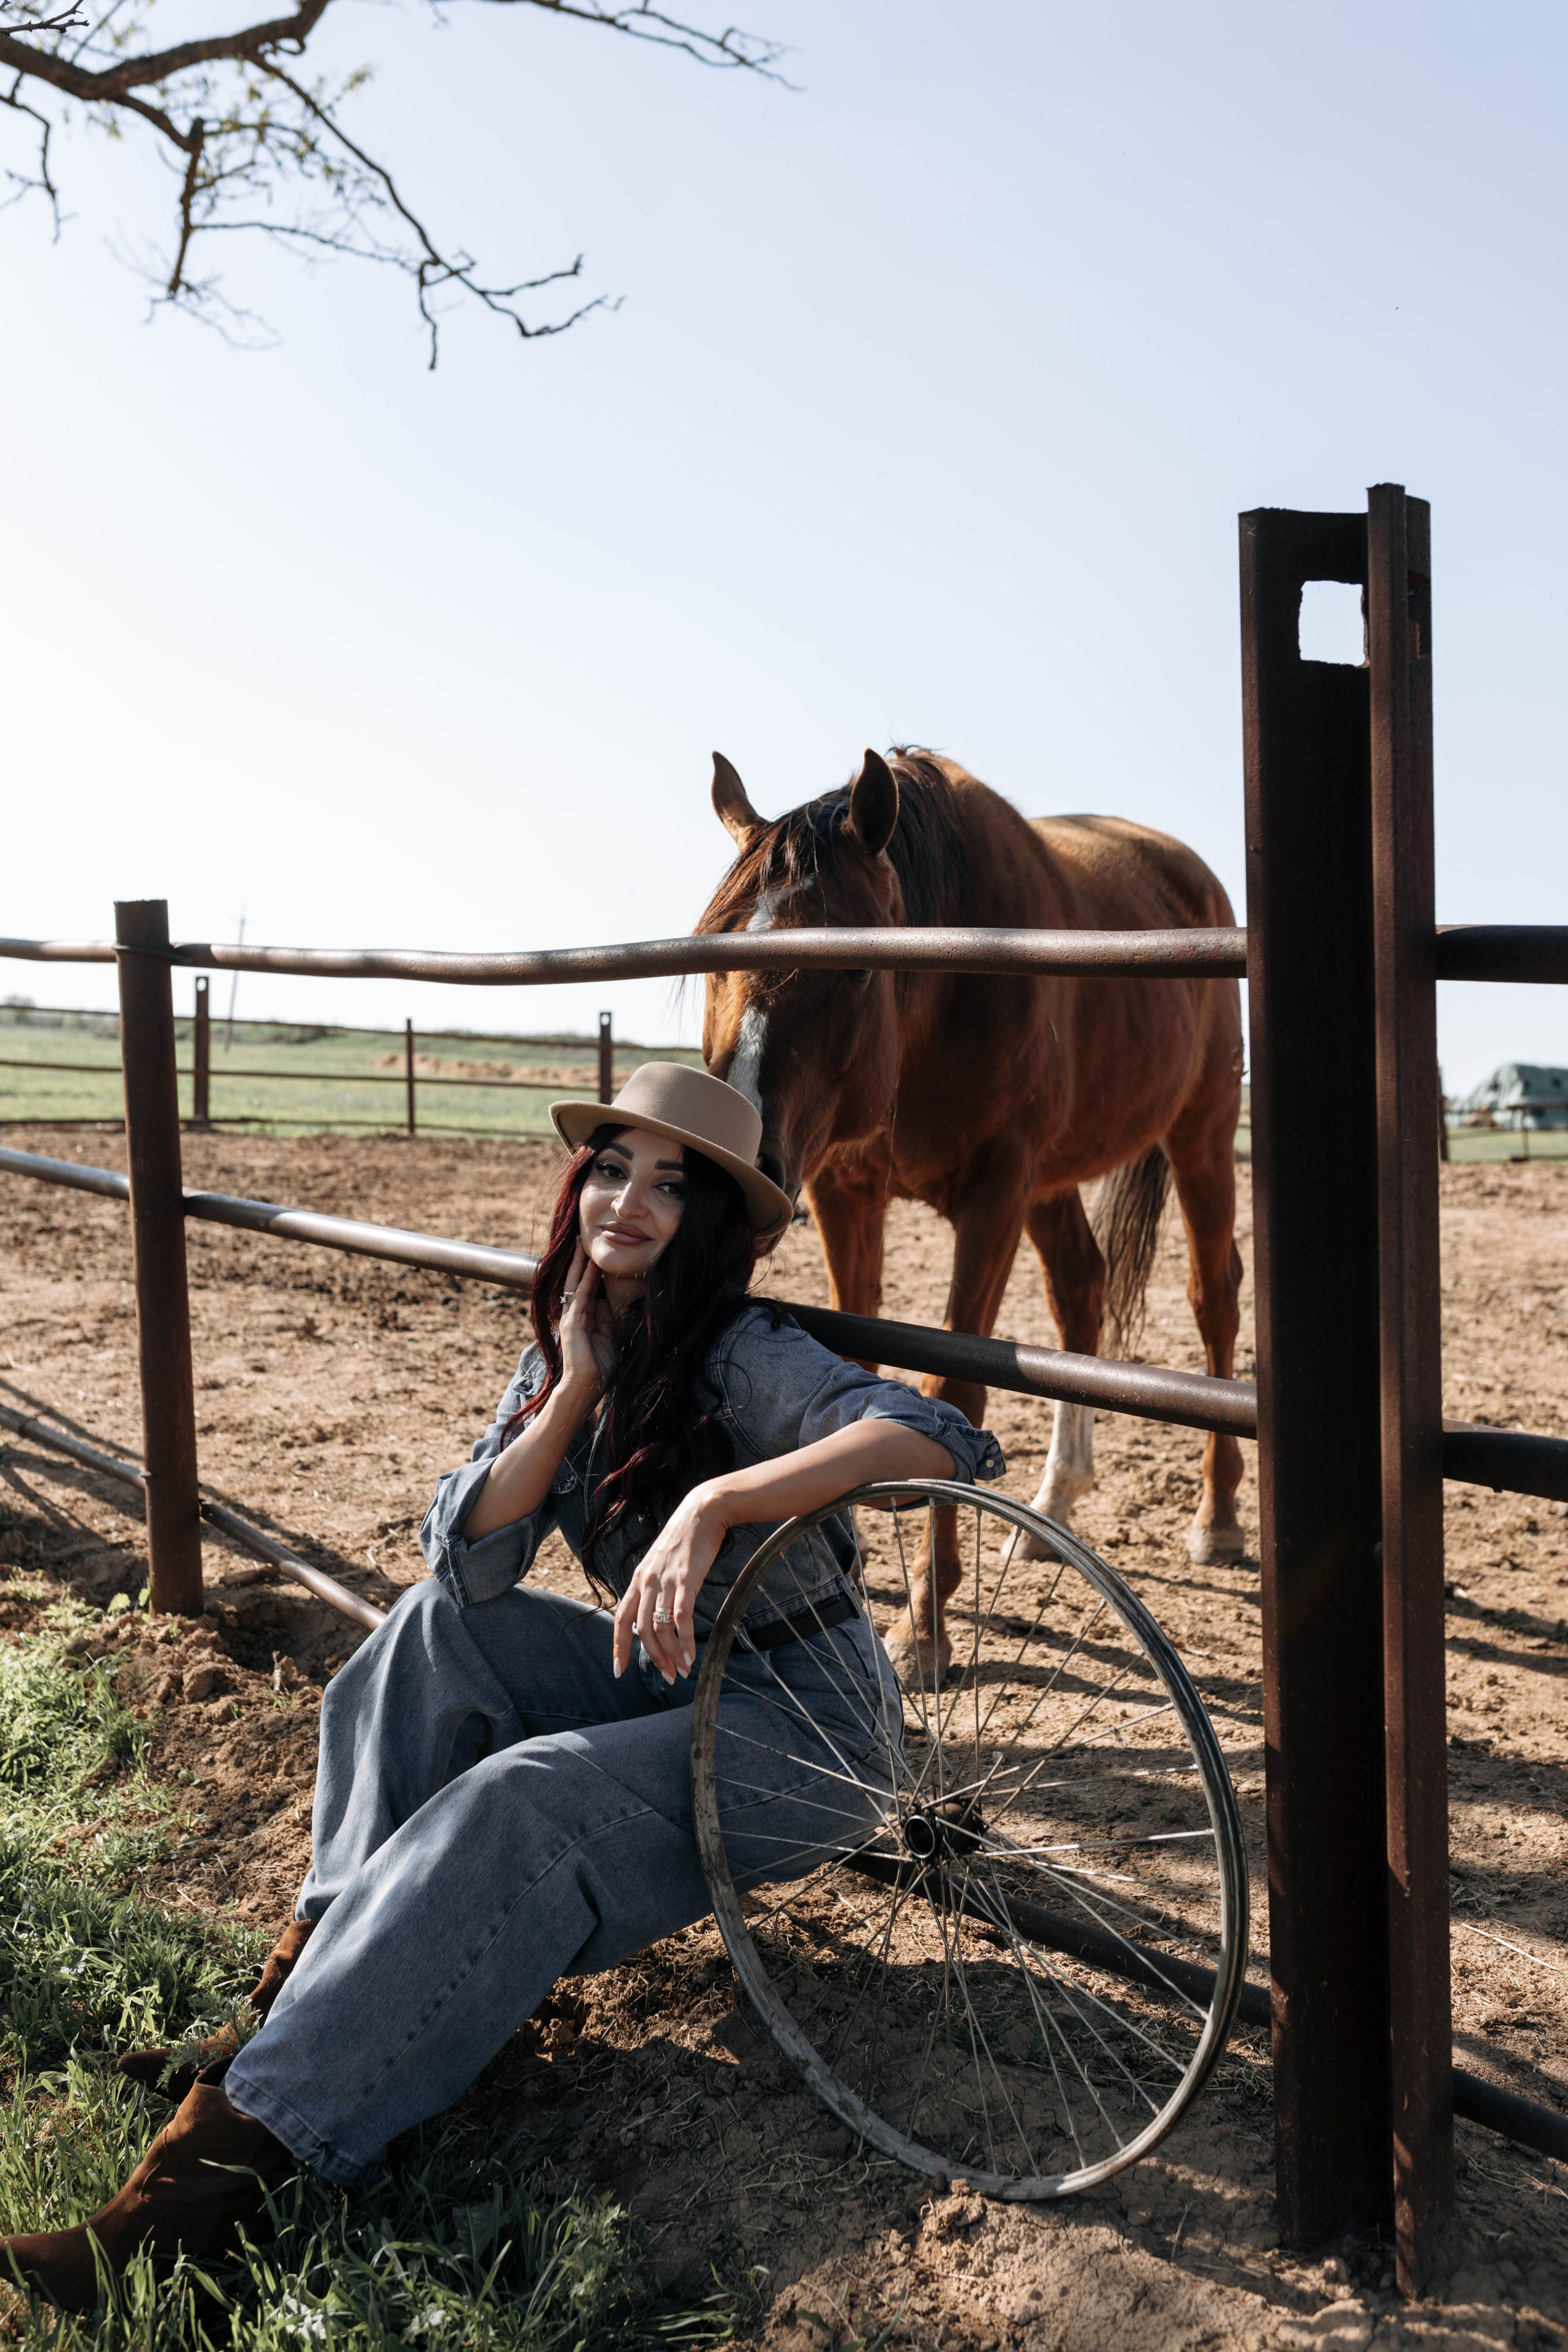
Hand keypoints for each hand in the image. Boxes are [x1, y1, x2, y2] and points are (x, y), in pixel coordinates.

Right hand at [557, 1244, 616, 1397]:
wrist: (587, 1387)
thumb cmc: (600, 1367)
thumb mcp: (609, 1336)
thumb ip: (607, 1318)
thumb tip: (606, 1299)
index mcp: (584, 1317)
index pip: (587, 1287)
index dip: (591, 1270)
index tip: (596, 1252)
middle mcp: (575, 1314)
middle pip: (578, 1281)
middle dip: (581, 1260)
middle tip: (582, 1238)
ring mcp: (571, 1317)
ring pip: (575, 1283)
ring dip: (579, 1263)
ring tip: (581, 1243)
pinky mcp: (572, 1322)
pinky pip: (579, 1294)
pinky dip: (584, 1278)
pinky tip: (588, 1264)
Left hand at [612, 1487, 725, 1682]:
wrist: (702, 1512)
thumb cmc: (684, 1541)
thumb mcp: (660, 1564)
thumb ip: (654, 1588)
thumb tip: (654, 1618)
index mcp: (637, 1580)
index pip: (621, 1619)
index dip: (619, 1647)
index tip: (619, 1670)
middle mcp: (646, 1582)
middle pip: (642, 1630)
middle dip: (654, 1658)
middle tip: (667, 1677)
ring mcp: (665, 1581)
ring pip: (660, 1628)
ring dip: (671, 1654)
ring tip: (682, 1670)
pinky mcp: (686, 1580)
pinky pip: (681, 1618)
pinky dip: (685, 1640)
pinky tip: (691, 1654)